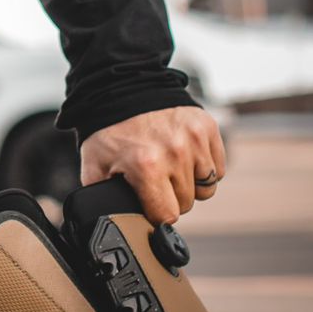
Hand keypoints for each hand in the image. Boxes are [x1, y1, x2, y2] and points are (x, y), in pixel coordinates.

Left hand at [79, 106, 226, 226]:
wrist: (124, 87)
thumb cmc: (109, 130)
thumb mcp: (94, 166)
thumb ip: (103, 198)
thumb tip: (105, 224)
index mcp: (147, 167)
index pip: (168, 216)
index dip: (157, 213)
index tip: (149, 203)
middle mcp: (175, 153)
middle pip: (187, 203)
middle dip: (172, 197)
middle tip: (155, 179)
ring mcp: (194, 140)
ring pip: (207, 188)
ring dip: (190, 183)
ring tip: (171, 166)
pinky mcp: (208, 128)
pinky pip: (218, 168)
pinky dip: (205, 167)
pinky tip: (185, 156)